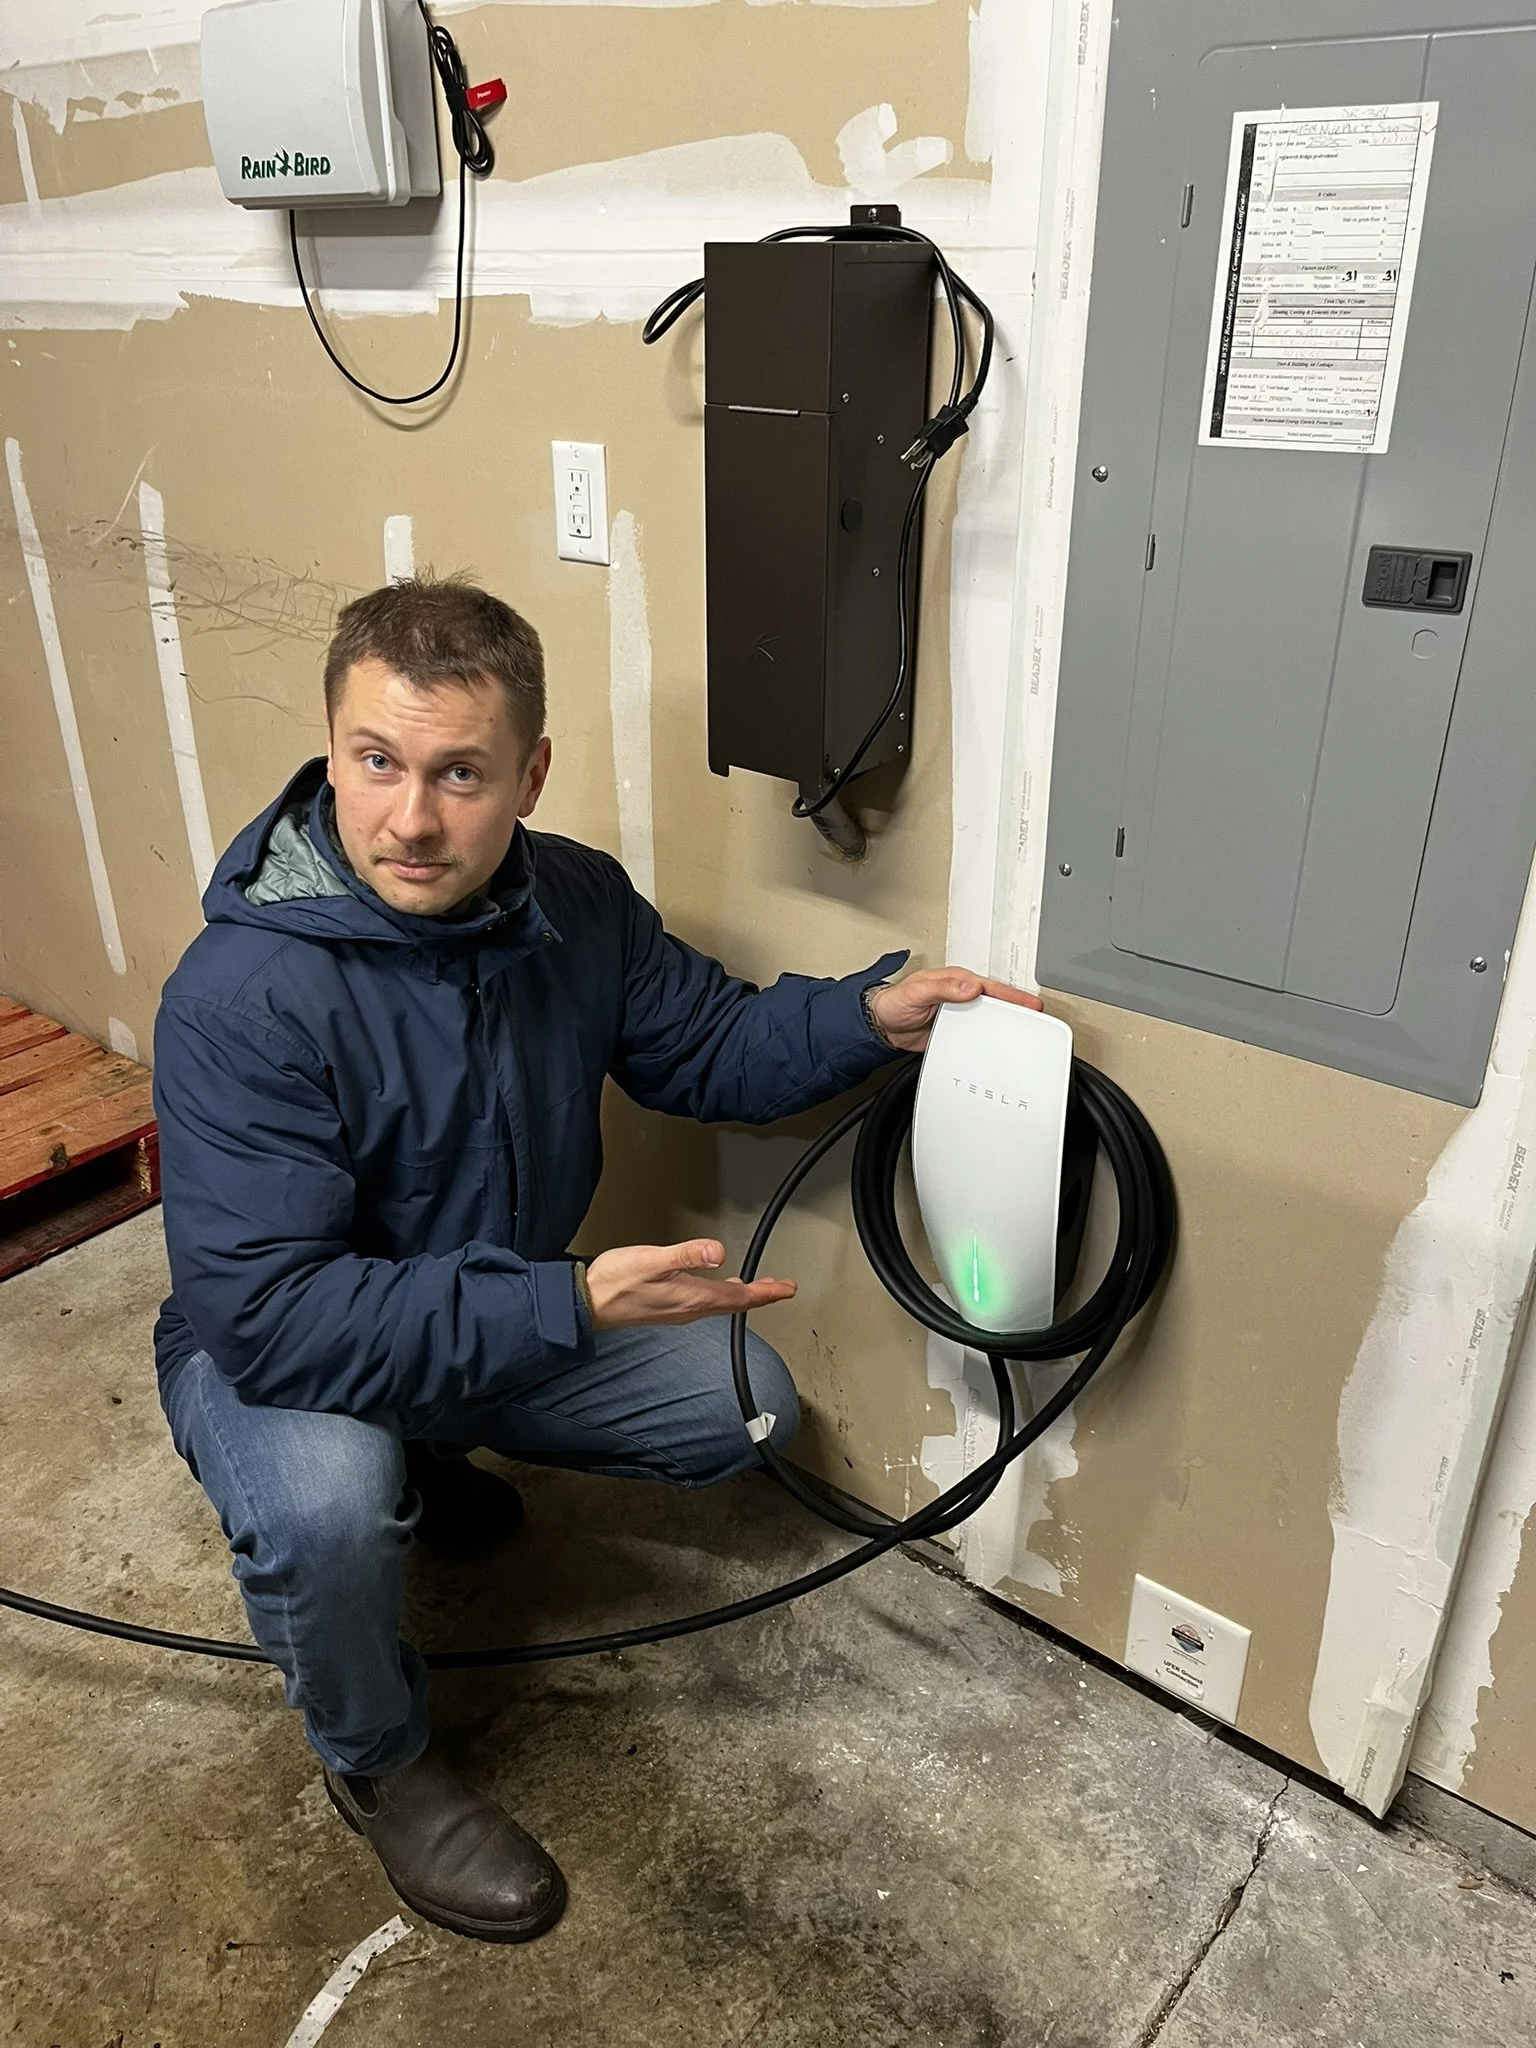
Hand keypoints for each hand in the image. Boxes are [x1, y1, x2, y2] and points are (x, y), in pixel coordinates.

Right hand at [583, 1239, 795, 1331]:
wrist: (587, 1302)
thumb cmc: (616, 1281)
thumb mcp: (652, 1260)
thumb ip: (686, 1254)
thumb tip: (718, 1251)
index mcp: (692, 1297)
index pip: (740, 1296)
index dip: (766, 1292)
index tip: (787, 1289)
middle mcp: (689, 1309)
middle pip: (735, 1303)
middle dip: (760, 1295)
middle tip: (782, 1289)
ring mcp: (678, 1311)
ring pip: (720, 1305)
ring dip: (742, 1296)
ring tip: (757, 1289)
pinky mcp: (667, 1308)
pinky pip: (704, 1304)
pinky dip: (720, 1296)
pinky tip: (715, 1289)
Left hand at [867, 968, 1042, 1054]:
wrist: (881, 1027)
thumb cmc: (894, 1003)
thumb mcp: (917, 992)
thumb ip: (943, 988)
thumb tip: (970, 986)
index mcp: (956, 982)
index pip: (990, 987)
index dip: (1012, 996)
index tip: (1029, 1004)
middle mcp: (960, 997)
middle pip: (995, 1003)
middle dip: (1018, 1009)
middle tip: (1039, 1018)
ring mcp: (959, 1016)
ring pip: (989, 1020)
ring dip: (1006, 1026)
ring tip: (1027, 1034)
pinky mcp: (954, 1033)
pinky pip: (975, 1037)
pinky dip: (988, 1041)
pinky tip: (999, 1048)